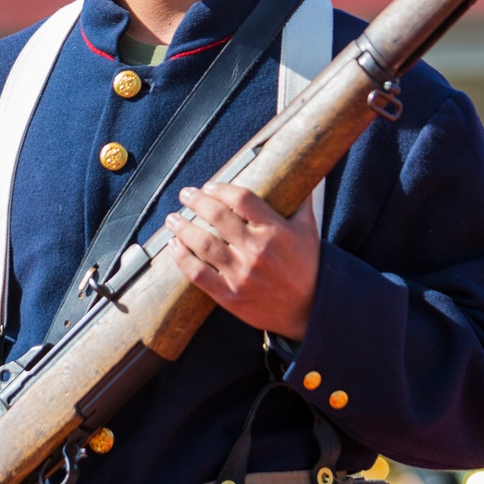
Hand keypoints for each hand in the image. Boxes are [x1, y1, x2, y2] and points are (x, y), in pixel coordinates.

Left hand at [165, 183, 319, 338]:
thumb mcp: (308, 230)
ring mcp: (242, 275)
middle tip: (185, 194)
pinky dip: (183, 259)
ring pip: (203, 244)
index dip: (221, 189)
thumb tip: (300, 173)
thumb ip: (301, 202)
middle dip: (196, 201)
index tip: (209, 187)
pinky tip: (175, 247)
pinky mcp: (231, 296)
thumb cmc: (308, 266)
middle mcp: (257, 251)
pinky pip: (199, 275)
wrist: (310, 309)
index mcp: (276, 231)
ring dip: (183, 228)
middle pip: (217, 216)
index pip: (242, 199)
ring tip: (172, 219)